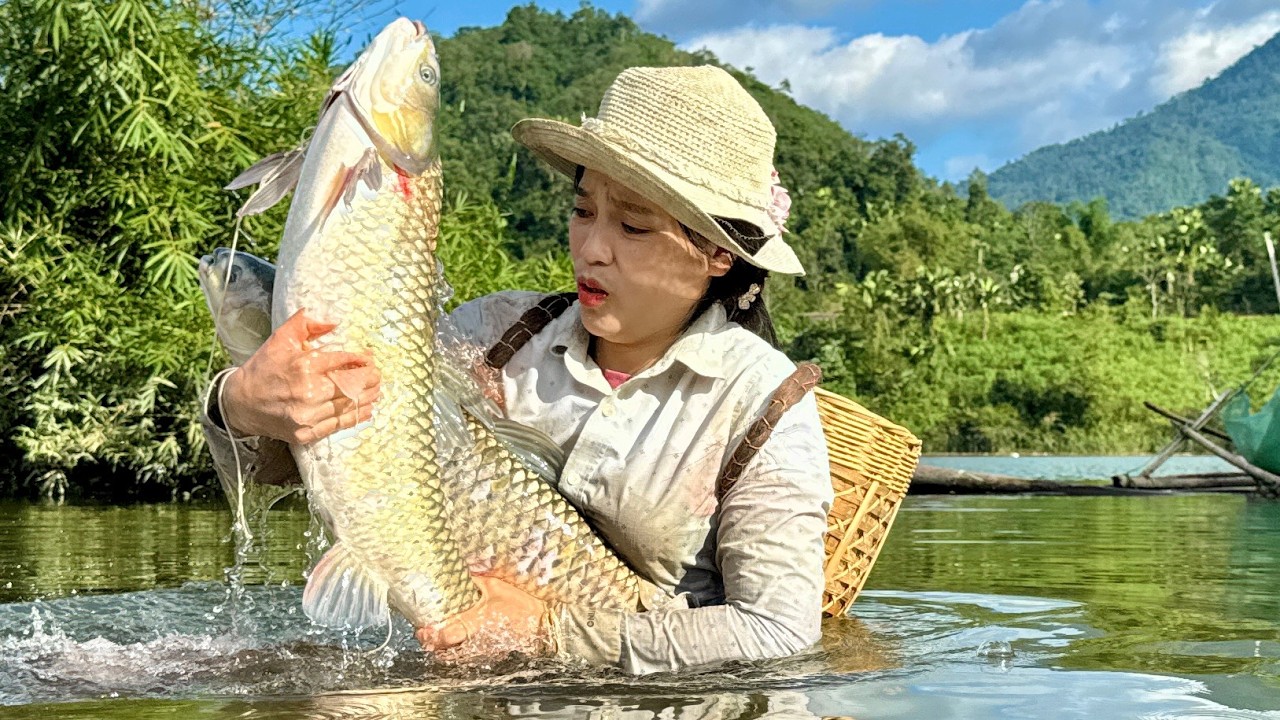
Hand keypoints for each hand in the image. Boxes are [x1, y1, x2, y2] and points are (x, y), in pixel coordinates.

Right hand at [221, 309, 379, 443]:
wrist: (240, 403)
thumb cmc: (263, 369)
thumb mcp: (280, 339)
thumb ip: (306, 324)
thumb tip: (334, 323)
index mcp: (303, 366)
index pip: (342, 361)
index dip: (360, 360)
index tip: (369, 358)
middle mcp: (307, 392)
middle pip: (351, 385)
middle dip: (369, 379)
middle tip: (377, 375)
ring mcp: (307, 415)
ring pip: (348, 406)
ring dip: (367, 398)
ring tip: (376, 391)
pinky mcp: (306, 433)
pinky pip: (339, 425)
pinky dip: (356, 417)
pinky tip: (366, 410)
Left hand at [416, 576, 552, 655]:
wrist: (544, 624)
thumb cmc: (522, 605)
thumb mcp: (497, 587)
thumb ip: (476, 581)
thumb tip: (461, 573)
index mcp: (475, 624)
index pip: (444, 637)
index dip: (430, 635)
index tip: (423, 628)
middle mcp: (476, 643)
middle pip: (445, 653)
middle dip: (433, 645)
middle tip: (426, 634)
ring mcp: (484, 653)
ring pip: (455, 659)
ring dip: (445, 651)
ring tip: (440, 640)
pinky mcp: (492, 657)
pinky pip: (469, 659)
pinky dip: (460, 654)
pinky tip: (461, 644)